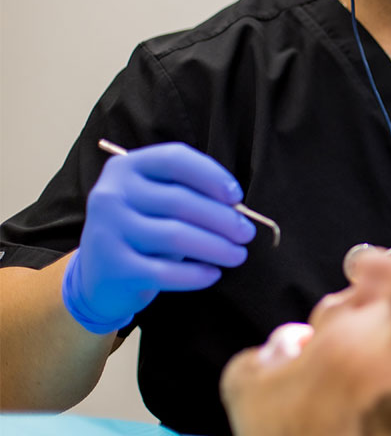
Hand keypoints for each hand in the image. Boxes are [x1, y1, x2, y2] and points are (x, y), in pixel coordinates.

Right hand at [62, 142, 254, 333]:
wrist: (99, 276)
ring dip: (217, 247)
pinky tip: (213, 274)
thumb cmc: (143, 230)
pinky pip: (166, 272)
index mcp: (126, 168)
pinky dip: (196, 274)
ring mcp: (107, 231)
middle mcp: (111, 194)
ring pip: (176, 236)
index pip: (174, 159)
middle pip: (180, 201)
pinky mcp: (113, 268)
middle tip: (246, 233)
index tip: (236, 197)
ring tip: (238, 255)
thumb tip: (238, 210)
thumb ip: (189, 195)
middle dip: (223, 219)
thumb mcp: (157, 203)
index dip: (211, 175)